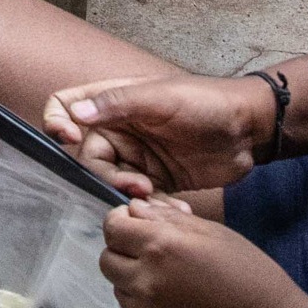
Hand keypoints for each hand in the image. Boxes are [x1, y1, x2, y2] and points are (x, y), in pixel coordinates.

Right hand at [43, 71, 271, 197]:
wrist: (249, 129)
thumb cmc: (206, 101)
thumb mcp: (161, 98)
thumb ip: (117, 105)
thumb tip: (75, 115)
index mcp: (114, 101)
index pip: (66, 107)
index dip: (59, 123)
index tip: (70, 140)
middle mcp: (119, 129)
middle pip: (89, 157)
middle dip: (108, 176)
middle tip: (138, 186)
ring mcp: (138, 156)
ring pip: (113, 183)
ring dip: (132, 197)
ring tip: (161, 200)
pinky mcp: (157, 181)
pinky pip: (141, 200)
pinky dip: (154, 209)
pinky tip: (177, 210)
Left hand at [98, 193, 307, 307]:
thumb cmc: (251, 274)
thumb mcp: (214, 233)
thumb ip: (169, 218)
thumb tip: (137, 208)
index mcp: (161, 247)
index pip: (113, 227)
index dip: (120, 221)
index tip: (135, 222)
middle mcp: (147, 281)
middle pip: (108, 260)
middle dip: (122, 249)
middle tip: (149, 248)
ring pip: (119, 288)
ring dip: (132, 277)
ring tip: (167, 276)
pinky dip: (149, 304)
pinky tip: (180, 303)